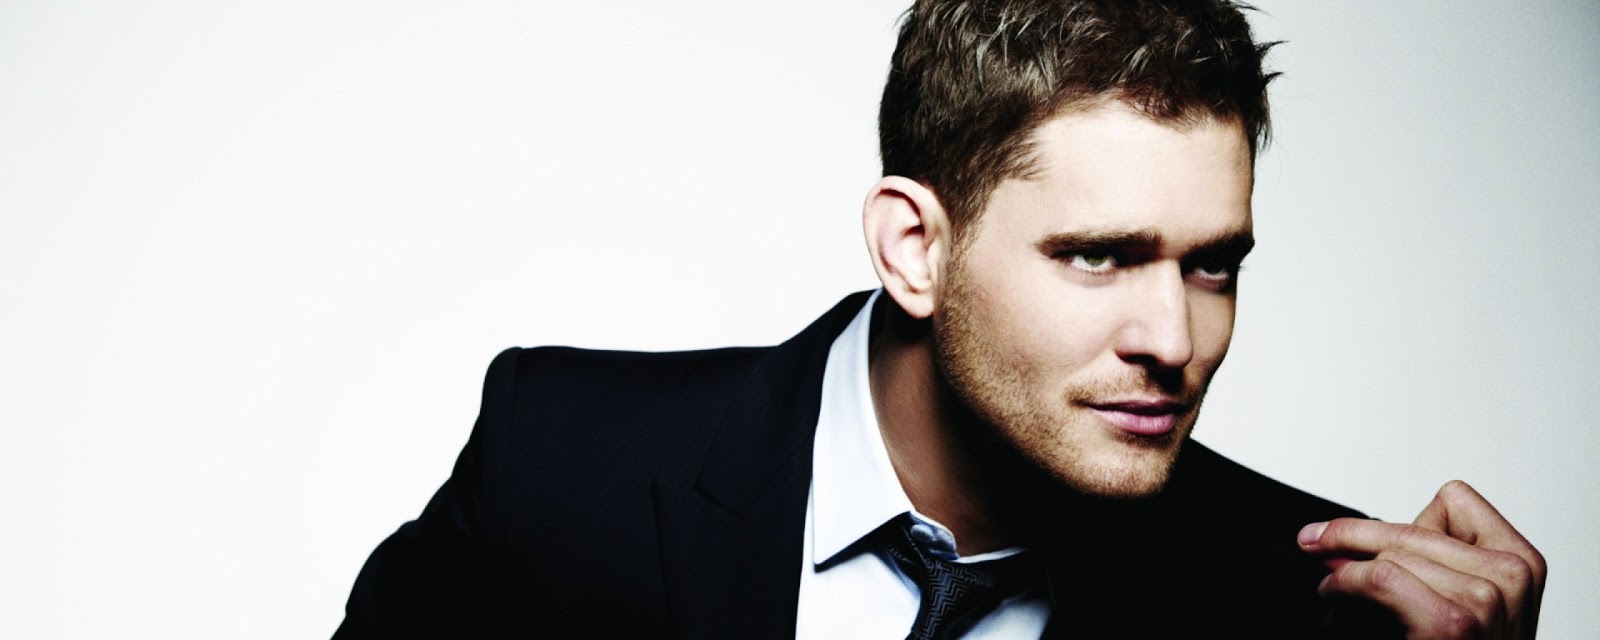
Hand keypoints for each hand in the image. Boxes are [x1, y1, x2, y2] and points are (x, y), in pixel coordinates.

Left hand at [1298, 480, 1545, 638]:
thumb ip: (1416, 560)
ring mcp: (1489, 600)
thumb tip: (1343, 538)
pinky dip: (1344, 583)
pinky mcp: (1454, 623)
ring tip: (1333, 588)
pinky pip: (1379, 578)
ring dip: (1348, 567)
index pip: (1453, 501)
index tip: (1373, 542)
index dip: (1406, 522)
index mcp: (1521, 563)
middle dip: (1354, 537)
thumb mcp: (1449, 596)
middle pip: (1413, 526)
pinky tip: (1332, 595)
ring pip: (1392, 552)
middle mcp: (1514, 577)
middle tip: (1313, 542)